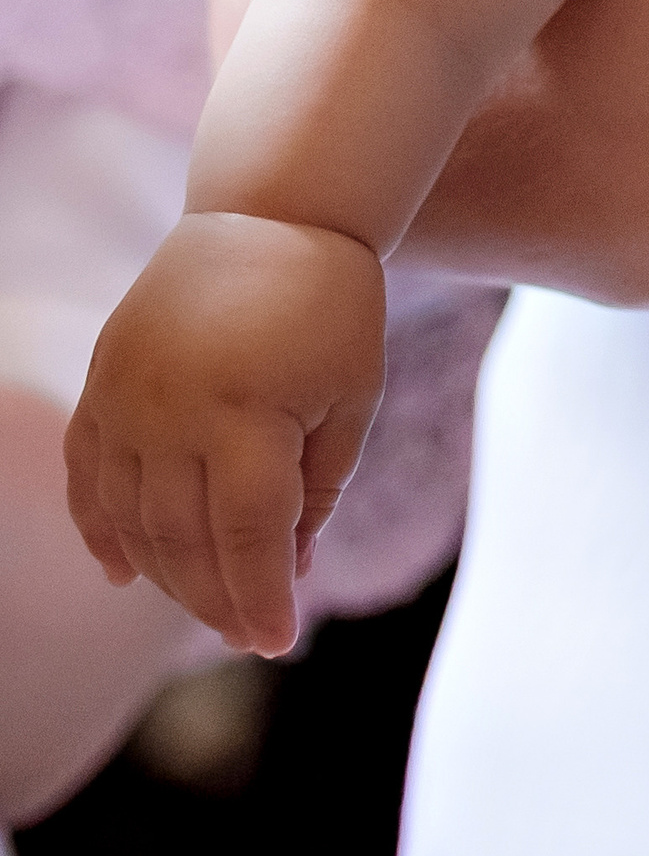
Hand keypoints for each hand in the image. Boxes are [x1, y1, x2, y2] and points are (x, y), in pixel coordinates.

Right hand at [64, 212, 384, 656]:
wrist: (271, 212)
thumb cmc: (330, 305)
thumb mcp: (352, 393)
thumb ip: (321, 487)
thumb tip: (293, 570)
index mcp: (244, 412)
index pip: (246, 537)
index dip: (261, 598)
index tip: (278, 642)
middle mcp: (171, 411)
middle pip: (183, 540)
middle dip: (217, 598)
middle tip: (248, 632)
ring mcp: (126, 398)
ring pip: (131, 520)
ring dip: (165, 574)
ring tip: (206, 604)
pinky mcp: (104, 385)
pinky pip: (88, 477)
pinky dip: (100, 529)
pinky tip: (122, 571)